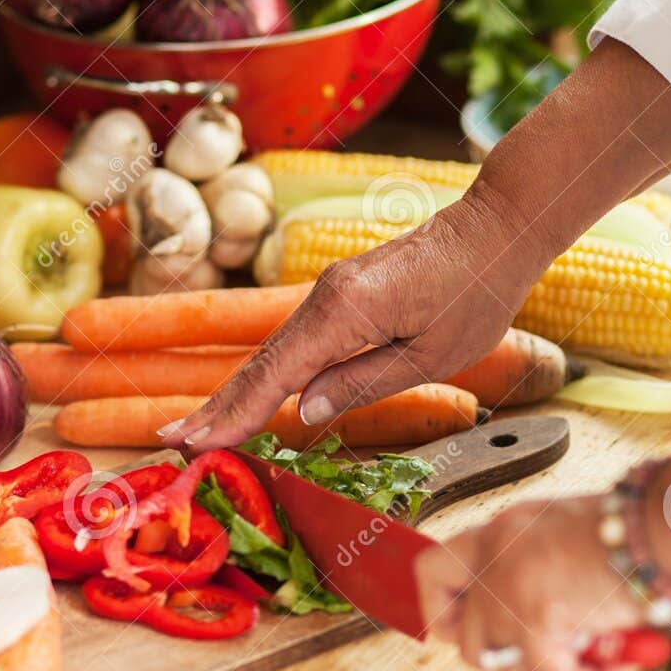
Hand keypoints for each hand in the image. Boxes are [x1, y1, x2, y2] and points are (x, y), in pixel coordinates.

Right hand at [161, 191, 542, 451]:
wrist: (498, 227)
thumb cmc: (478, 293)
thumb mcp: (430, 355)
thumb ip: (363, 383)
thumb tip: (305, 410)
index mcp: (345, 312)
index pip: (277, 375)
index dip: (236, 414)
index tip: (197, 443)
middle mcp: (325, 296)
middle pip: (262, 361)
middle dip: (218, 404)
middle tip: (172, 439)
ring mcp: (331, 290)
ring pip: (275, 350)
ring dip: (238, 391)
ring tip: (202, 428)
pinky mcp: (342, 291)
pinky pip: (296, 339)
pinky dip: (269, 371)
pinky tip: (253, 396)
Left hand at [416, 495, 649, 670]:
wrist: (668, 522)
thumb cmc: (637, 525)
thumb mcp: (573, 531)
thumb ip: (547, 567)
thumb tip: (554, 620)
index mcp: (502, 530)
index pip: (433, 571)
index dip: (443, 611)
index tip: (464, 631)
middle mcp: (494, 558)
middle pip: (466, 640)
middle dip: (506, 663)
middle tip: (547, 663)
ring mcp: (509, 591)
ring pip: (504, 668)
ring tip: (592, 665)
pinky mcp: (537, 624)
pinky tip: (620, 669)